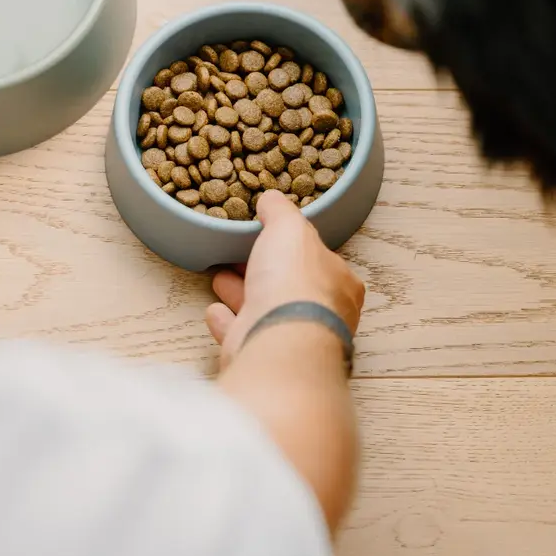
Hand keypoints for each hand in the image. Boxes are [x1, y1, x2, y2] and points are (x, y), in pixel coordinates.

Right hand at [206, 190, 364, 368]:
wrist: (280, 340)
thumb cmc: (295, 281)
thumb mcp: (289, 227)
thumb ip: (280, 210)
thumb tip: (271, 199)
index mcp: (340, 283)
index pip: (317, 258)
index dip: (292, 245)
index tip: (268, 235)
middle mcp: (321, 314)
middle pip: (288, 286)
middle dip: (263, 269)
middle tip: (239, 256)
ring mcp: (291, 339)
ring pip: (263, 311)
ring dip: (241, 293)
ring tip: (220, 278)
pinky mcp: (263, 357)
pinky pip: (242, 335)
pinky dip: (228, 322)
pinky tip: (215, 312)